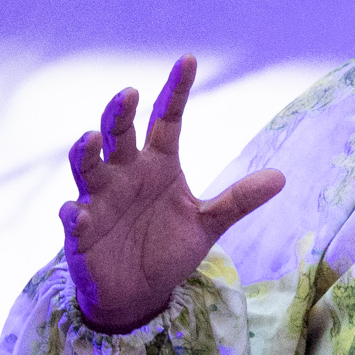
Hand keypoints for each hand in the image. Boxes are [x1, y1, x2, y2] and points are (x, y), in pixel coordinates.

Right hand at [62, 55, 284, 332]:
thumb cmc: (167, 249)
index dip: (176, 90)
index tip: (188, 60)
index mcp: (158, 164)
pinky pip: (73, 218)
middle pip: (119, 134)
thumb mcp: (207, 224)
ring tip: (90, 138)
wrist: (138, 294)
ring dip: (86, 152)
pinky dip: (72, 214)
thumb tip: (282, 177)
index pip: (167, 119)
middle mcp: (125, 173)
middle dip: (119, 113)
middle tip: (129, 93)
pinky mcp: (82, 231)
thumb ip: (238, 200)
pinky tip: (76, 212)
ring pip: (87, 167)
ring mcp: (100, 200)